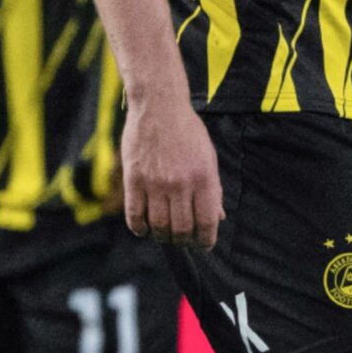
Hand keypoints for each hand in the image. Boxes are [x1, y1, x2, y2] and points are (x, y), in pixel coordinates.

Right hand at [122, 99, 222, 249]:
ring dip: (163, 237)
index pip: (207, 221)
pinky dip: (140, 229)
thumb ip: (213, 189)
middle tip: (183, 240)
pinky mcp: (134, 179)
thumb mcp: (208, 157)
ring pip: (159, 226)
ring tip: (165, 234)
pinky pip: (135, 215)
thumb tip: (217, 218)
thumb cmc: (187, 132)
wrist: (158, 106)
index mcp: (204, 177)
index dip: (206, 240)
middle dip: (184, 241)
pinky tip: (145, 229)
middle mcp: (181, 183)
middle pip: (182, 229)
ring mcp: (155, 182)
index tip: (204, 245)